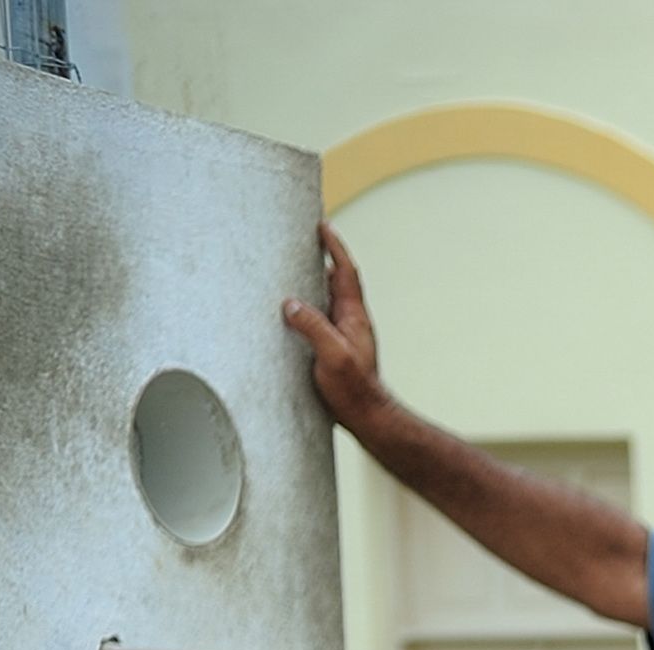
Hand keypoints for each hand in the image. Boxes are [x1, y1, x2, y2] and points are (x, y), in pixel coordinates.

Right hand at [281, 225, 389, 434]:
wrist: (367, 419)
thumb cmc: (354, 390)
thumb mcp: (333, 356)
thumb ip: (314, 328)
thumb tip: (290, 304)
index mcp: (353, 317)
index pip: (344, 272)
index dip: (334, 247)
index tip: (322, 226)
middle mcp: (349, 322)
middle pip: (334, 280)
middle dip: (319, 258)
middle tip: (300, 239)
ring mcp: (342, 335)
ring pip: (324, 300)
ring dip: (308, 282)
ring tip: (286, 267)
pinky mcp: (332, 349)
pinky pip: (316, 319)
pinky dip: (304, 307)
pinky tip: (286, 310)